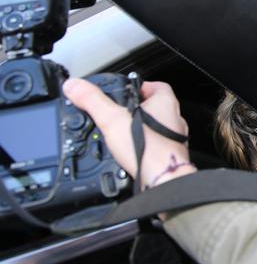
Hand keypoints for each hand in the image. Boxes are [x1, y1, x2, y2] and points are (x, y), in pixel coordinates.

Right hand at [62, 78, 195, 189]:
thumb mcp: (112, 119)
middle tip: (122, 113)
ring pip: (158, 127)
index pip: (155, 86)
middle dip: (138, 109)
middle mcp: (174, 118)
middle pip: (156, 107)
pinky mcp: (171, 154)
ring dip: (143, 129)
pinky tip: (133, 151)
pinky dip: (146, 146)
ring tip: (125, 133)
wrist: (163, 177)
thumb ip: (93, 101)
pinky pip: (158, 145)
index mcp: (164, 102)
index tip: (127, 90)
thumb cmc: (148, 148)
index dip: (140, 87)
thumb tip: (75, 86)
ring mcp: (174, 137)